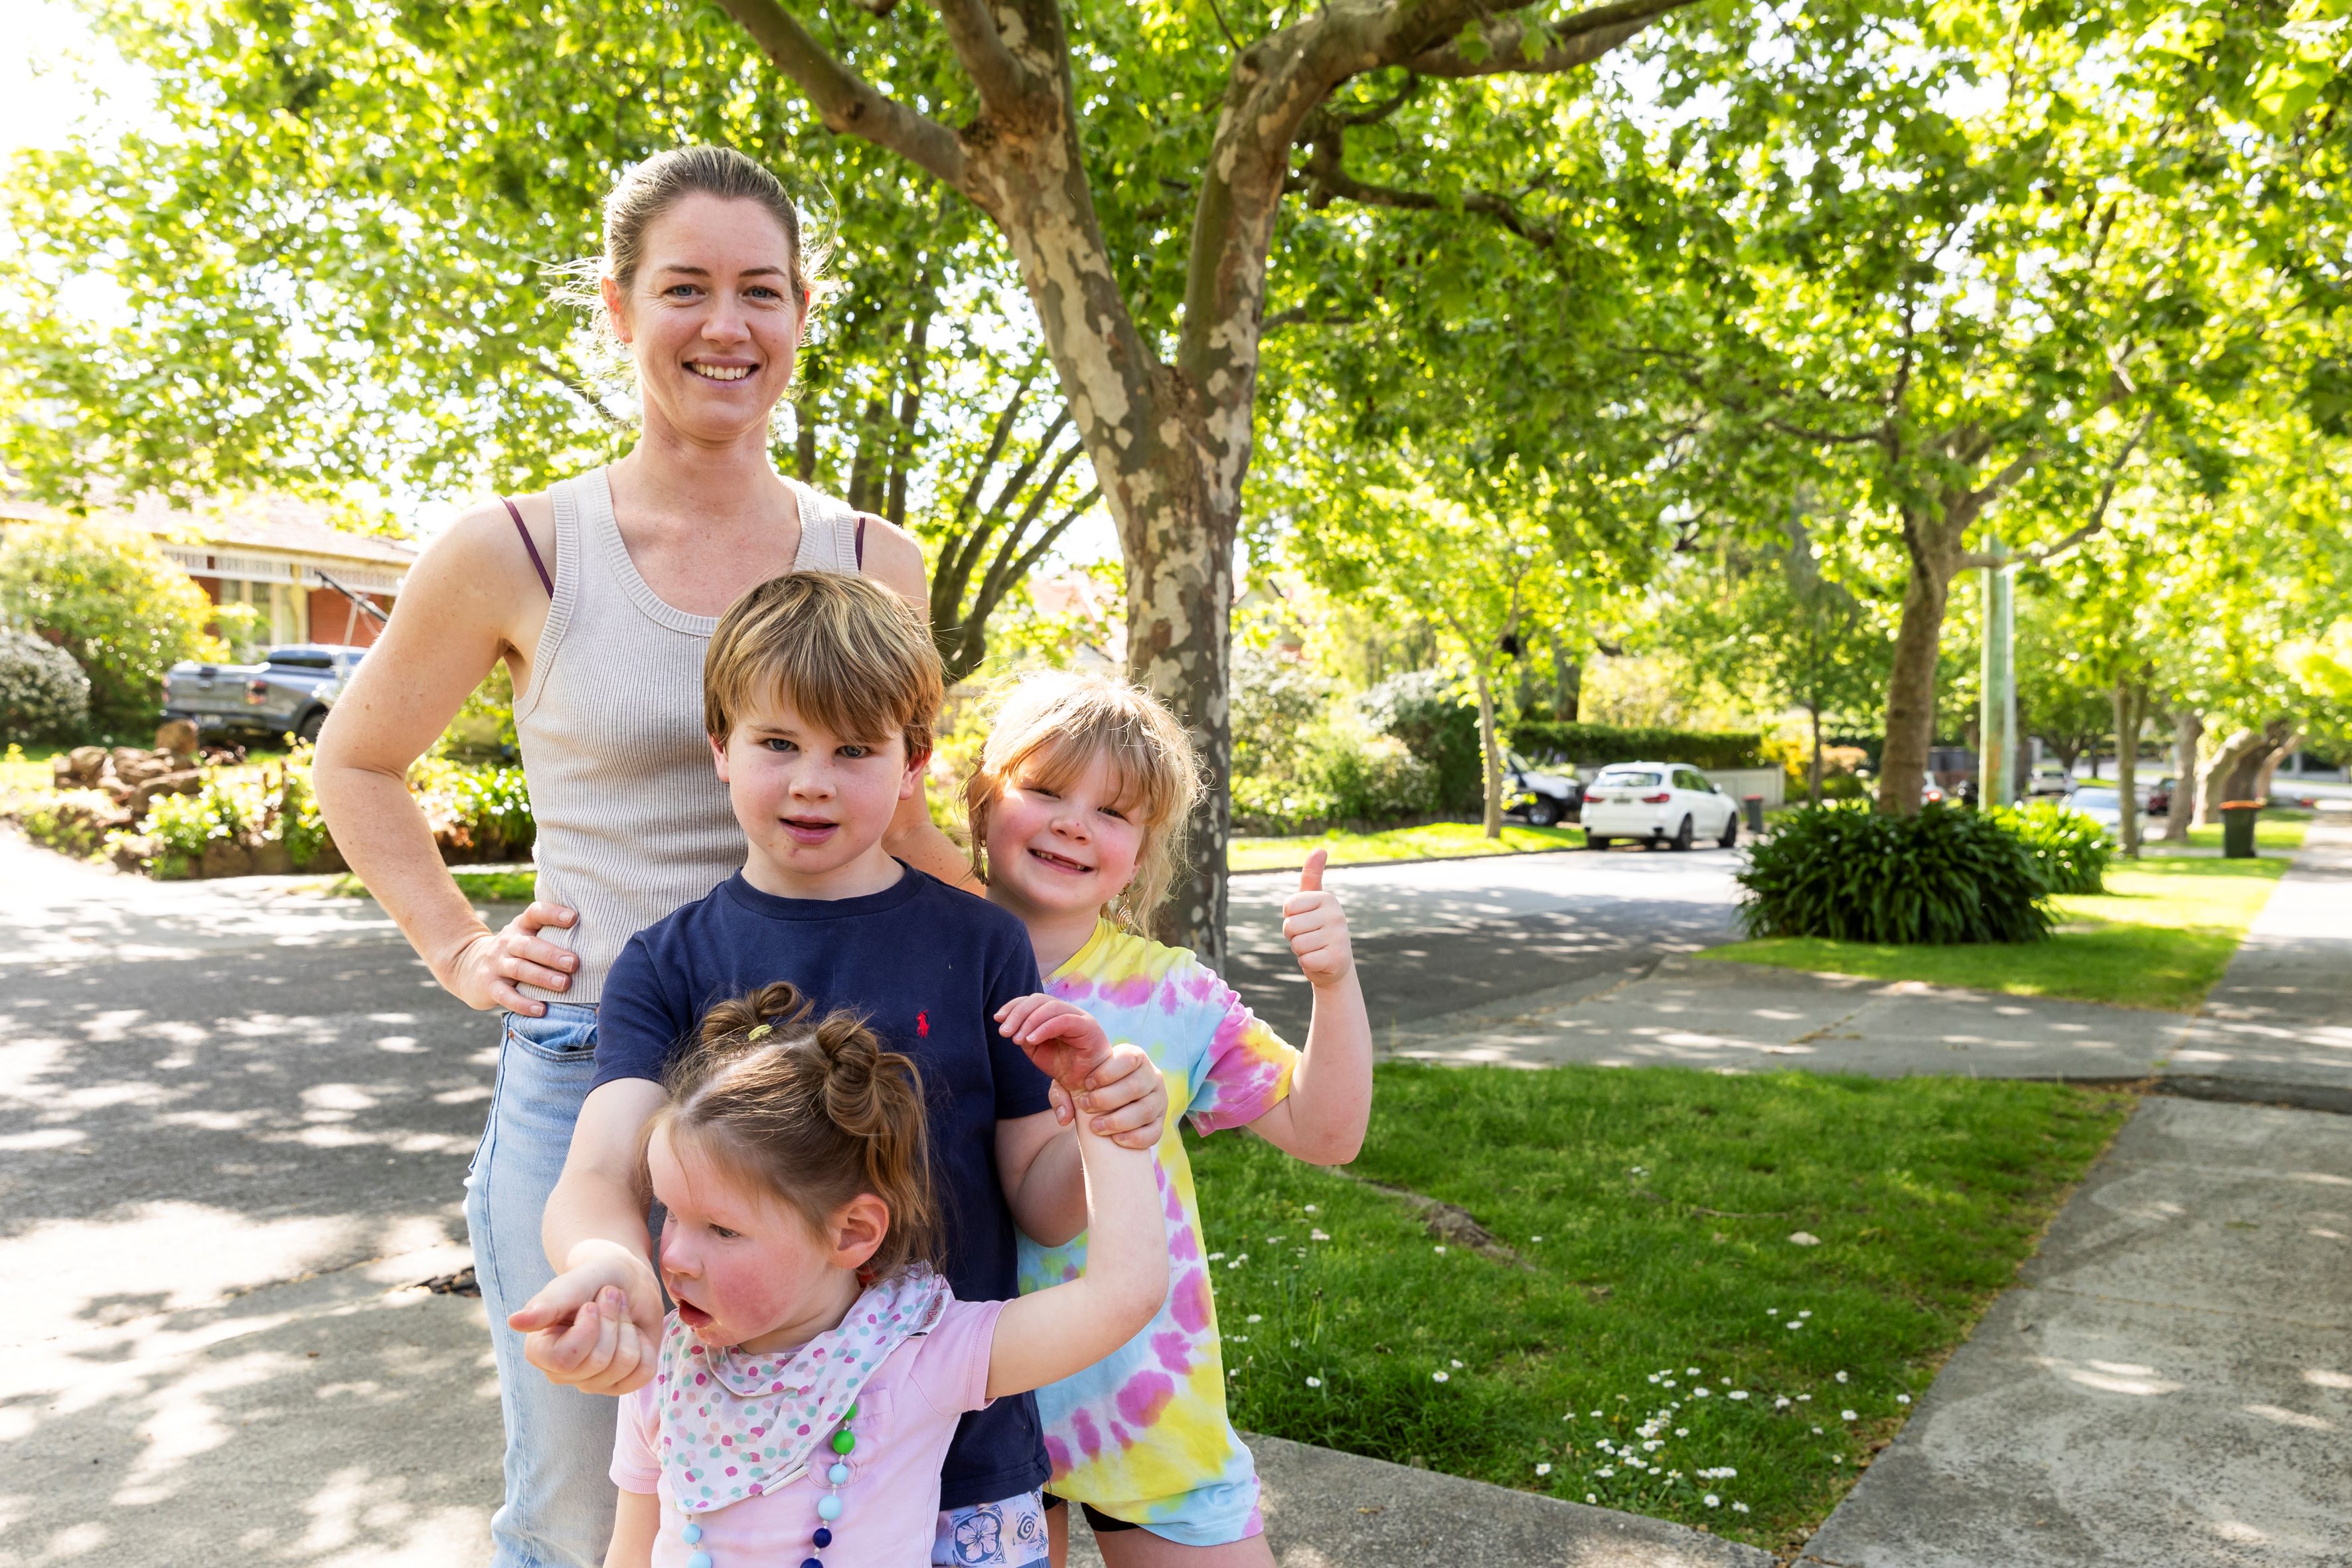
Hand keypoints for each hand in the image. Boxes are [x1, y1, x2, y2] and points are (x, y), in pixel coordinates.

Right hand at [445, 900, 579, 1013]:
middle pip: (529, 946)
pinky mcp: (489, 987)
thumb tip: (598, 937)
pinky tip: (541, 1010)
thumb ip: (551, 933)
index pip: (535, 913)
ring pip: (520, 970)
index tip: (573, 918)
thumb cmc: (514, 951)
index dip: (552, 914)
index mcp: (522, 927)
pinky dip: (523, 1004)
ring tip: (564, 984)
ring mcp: (497, 965)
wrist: (466, 966)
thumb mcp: (526, 935)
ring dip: (542, 977)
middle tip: (575, 962)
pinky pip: (506, 996)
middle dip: (552, 954)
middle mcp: (508, 943)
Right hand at [509, 1248, 663, 1394]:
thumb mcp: (573, 1284)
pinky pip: (644, 1372)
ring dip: (628, 1327)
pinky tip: (632, 1331)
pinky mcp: (620, 1384)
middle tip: (609, 1299)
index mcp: (539, 1351)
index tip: (591, 1304)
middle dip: (613, 1320)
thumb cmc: (593, 1279)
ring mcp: (591, 1382)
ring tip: (619, 1310)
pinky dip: (646, 1344)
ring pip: (624, 1364)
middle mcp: (561, 1373)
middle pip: (599, 1361)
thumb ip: (547, 1304)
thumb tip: (514, 1322)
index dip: (588, 1328)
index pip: (565, 1358)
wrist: (625, 1279)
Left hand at [997, 994, 1113, 1090]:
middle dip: (1017, 1013)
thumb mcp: (1037, 1050)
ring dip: (1029, 1021)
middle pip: (1039, 999)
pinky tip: (1031, 1040)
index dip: (1014, 1005)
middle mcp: (1068, 1011)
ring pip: (1050, 1007)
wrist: (1086, 1086)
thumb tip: (1011, 1027)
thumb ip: (1025, 1036)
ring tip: (1016, 1039)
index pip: (1033, 1000)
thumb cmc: (1063, 1067)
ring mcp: (1080, 1016)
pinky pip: (1063, 1020)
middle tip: (1004, 1032)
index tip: (997, 1018)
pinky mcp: (1088, 1026)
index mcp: (1055, 1014)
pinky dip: (1044, 1028)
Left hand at [1049, 1042, 1167, 1148]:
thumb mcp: (1072, 1081)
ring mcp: (1159, 1099)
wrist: (1104, 1104)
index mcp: (1135, 1057)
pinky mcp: (1161, 1122)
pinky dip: (1135, 1138)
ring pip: (1146, 1110)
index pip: (1129, 1058)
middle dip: (1107, 1099)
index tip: (1087, 1084)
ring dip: (1118, 1121)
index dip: (1107, 1073)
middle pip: (1136, 1086)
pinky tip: (1116, 1140)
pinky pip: (1154, 1132)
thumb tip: (1065, 1117)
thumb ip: (1062, 1092)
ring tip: (1096, 1126)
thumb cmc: (1089, 1087)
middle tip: (1086, 1106)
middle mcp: (1152, 1075)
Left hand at [1282, 849, 1353, 988]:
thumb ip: (1312, 876)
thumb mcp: (1312, 902)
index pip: (1288, 907)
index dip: (1290, 918)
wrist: (1335, 964)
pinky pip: (1305, 960)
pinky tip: (1320, 960)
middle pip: (1290, 926)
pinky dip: (1308, 963)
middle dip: (1294, 936)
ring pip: (1297, 944)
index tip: (1304, 921)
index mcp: (1327, 898)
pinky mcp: (1338, 958)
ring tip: (1315, 948)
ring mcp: (1339, 936)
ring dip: (1301, 950)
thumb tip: (1320, 849)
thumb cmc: (1317, 929)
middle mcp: (1337, 914)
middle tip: (1310, 938)